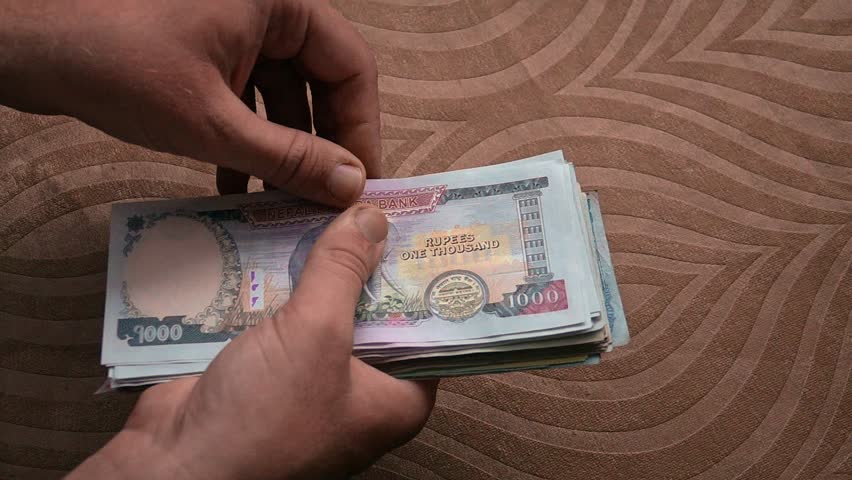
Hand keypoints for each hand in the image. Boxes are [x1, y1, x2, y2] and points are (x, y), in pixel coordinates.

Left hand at [0, 0, 380, 205]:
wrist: (28, 42)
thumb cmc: (118, 64)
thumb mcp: (213, 122)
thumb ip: (289, 157)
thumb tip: (351, 186)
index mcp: (280, 2)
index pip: (350, 66)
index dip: (361, 128)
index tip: (361, 182)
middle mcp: (265, 8)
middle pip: (321, 81)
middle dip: (321, 144)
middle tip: (327, 198)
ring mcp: (234, 27)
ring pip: (284, 94)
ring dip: (283, 150)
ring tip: (283, 203)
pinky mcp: (206, 48)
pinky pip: (248, 96)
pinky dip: (248, 138)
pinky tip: (238, 185)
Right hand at [69, 206, 436, 479]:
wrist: (175, 466)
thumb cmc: (265, 417)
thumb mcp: (317, 335)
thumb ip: (344, 271)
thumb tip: (372, 216)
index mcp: (396, 398)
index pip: (428, 326)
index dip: (423, 275)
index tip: (422, 223)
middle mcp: (361, 390)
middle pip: (374, 310)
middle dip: (365, 260)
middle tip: (369, 200)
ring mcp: (312, 378)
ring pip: (324, 308)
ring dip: (317, 265)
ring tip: (323, 203)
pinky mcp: (268, 368)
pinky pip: (282, 314)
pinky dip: (277, 281)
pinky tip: (275, 234)